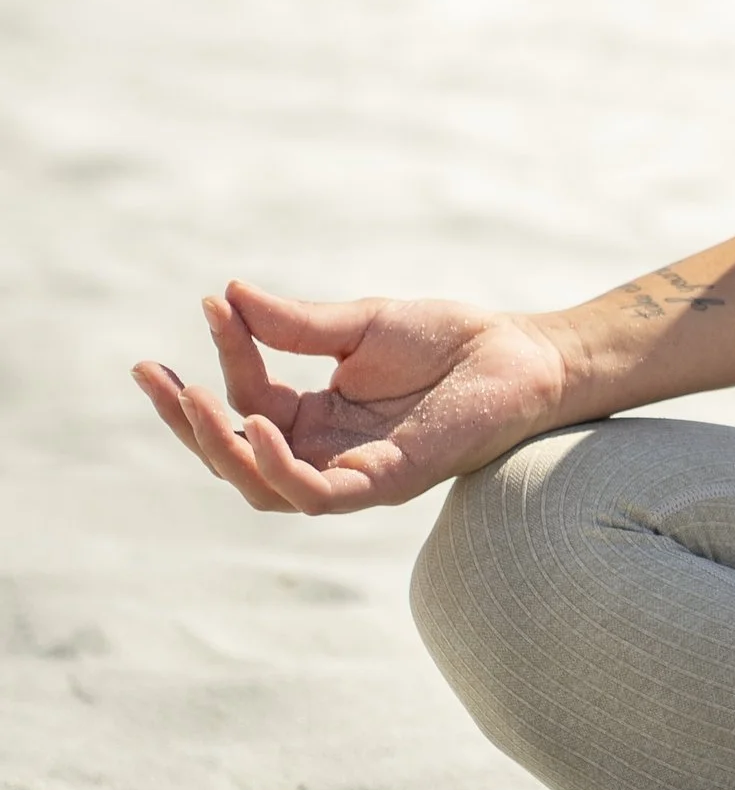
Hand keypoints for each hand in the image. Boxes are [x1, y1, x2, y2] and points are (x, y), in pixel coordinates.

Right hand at [131, 282, 570, 514]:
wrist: (524, 353)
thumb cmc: (451, 340)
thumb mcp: (362, 323)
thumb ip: (296, 323)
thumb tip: (228, 295)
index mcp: (318, 416)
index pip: (249, 396)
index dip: (224, 357)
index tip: (209, 307)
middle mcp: (327, 452)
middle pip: (236, 455)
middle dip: (189, 422)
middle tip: (153, 377)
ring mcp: (354, 472)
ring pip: (263, 484)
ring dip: (222, 447)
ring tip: (197, 401)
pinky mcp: (386, 482)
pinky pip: (316, 494)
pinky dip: (279, 467)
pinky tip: (255, 423)